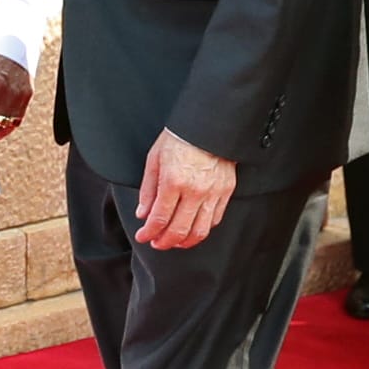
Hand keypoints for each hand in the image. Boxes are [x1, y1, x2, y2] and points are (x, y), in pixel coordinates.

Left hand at [137, 129, 237, 250]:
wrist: (207, 126)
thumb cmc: (179, 138)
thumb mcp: (154, 159)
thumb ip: (148, 189)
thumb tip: (143, 213)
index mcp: (173, 181)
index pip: (159, 218)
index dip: (148, 233)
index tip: (143, 236)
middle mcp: (194, 191)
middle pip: (178, 230)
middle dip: (164, 242)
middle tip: (157, 242)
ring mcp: (212, 193)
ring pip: (199, 231)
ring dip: (184, 242)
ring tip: (174, 241)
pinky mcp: (225, 192)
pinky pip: (214, 220)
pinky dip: (202, 230)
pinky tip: (192, 229)